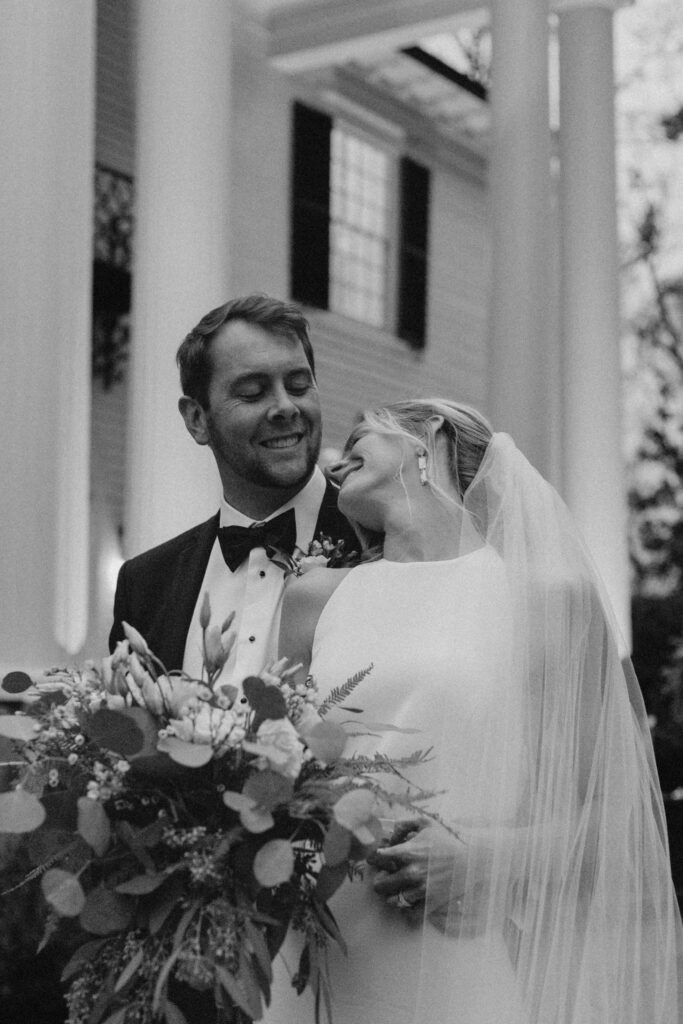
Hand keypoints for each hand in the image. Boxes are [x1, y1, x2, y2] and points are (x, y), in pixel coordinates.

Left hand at [368, 822, 490, 934]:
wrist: (472, 860)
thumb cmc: (448, 840)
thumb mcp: (427, 823)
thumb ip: (405, 824)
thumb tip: (390, 833)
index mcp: (407, 852)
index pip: (375, 858)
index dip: (373, 858)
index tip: (377, 859)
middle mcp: (410, 872)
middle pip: (379, 884)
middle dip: (379, 880)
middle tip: (385, 877)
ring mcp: (420, 889)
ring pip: (392, 901)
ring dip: (392, 895)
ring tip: (397, 890)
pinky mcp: (430, 902)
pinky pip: (410, 914)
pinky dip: (406, 910)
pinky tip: (409, 902)